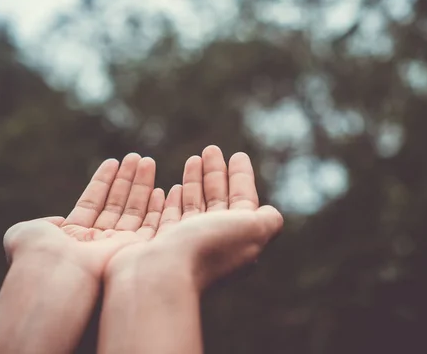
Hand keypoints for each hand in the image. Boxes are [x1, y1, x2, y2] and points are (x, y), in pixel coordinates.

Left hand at [2, 153, 163, 279]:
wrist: (56, 274)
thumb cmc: (39, 253)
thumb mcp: (28, 232)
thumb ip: (44, 222)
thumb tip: (58, 220)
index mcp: (73, 236)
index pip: (92, 203)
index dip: (103, 182)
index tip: (113, 162)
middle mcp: (96, 242)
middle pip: (115, 204)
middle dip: (127, 180)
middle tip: (137, 157)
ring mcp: (116, 247)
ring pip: (133, 212)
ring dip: (141, 186)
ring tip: (147, 161)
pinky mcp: (134, 253)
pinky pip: (149, 228)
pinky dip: (155, 209)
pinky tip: (160, 189)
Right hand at [104, 145, 282, 290]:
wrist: (159, 277)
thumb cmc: (206, 248)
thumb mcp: (252, 230)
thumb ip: (267, 219)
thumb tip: (270, 214)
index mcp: (236, 239)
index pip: (242, 202)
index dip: (242, 178)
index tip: (238, 155)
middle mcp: (211, 243)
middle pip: (217, 201)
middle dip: (215, 175)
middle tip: (211, 149)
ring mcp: (182, 244)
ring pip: (192, 206)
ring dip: (194, 182)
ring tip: (193, 159)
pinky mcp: (156, 244)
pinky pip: (166, 218)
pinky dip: (171, 201)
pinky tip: (169, 188)